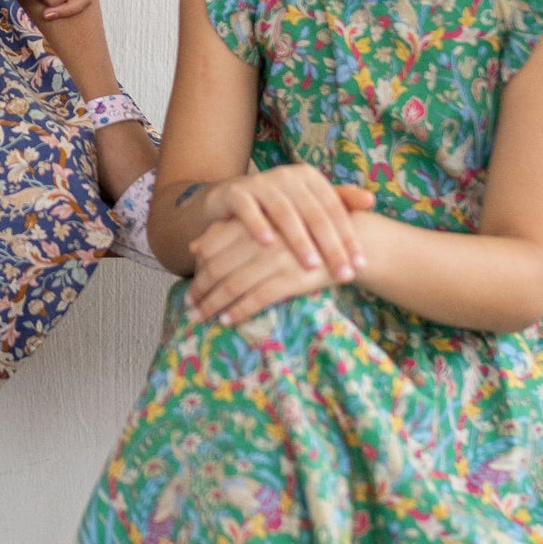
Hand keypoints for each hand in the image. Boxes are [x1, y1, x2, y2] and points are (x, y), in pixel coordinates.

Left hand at [187, 213, 342, 325]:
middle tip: (189, 306)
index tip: (190, 285)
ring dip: (213, 303)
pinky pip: (257, 298)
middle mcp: (260, 239)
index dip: (198, 268)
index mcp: (253, 223)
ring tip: (200, 316)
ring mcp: (275, 259)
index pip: (213, 246)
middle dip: (200, 290)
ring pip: (233, 284)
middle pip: (218, 267)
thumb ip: (230, 232)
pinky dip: (239, 310)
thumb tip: (193, 246)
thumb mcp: (266, 227)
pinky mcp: (291, 278)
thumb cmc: (304, 234)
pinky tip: (227, 320)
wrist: (352, 240)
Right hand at [191, 165, 373, 282]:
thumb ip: (338, 202)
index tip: (359, 264)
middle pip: (314, 212)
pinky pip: (248, 209)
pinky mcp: (236, 193)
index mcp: (309, 178)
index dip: (348, 236)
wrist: (228, 200)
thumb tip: (371, 200)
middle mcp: (287, 176)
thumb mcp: (307, 204)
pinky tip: (268, 244)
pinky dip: (258, 225)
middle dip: (331, 245)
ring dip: (299, 239)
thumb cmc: (276, 207)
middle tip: (342, 272)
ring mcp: (260, 183)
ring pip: (284, 212)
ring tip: (311, 265)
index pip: (335, 209)